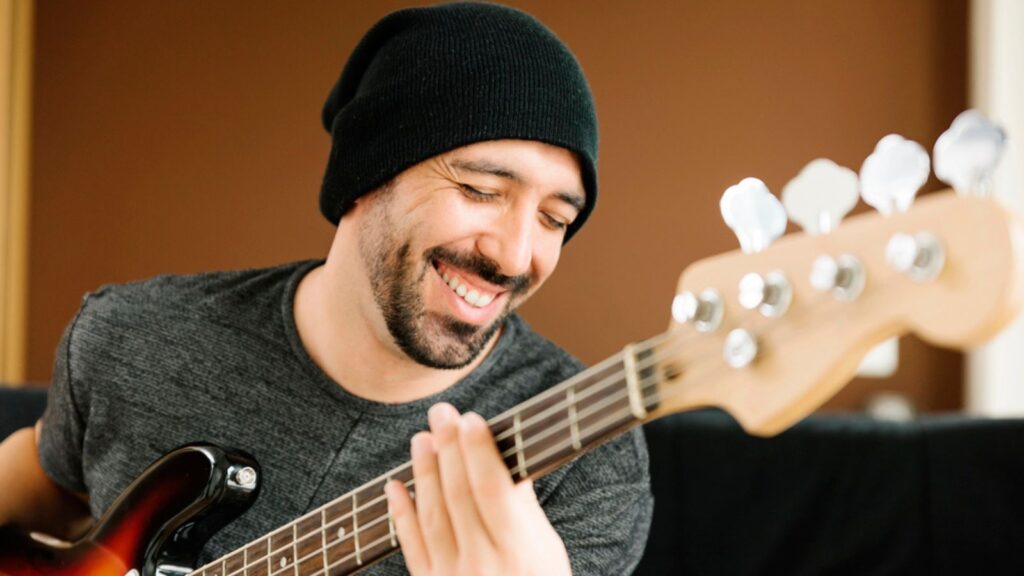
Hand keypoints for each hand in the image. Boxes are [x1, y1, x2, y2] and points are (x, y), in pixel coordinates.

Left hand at [385, 403, 571, 575]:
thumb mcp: (548, 553)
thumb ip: (524, 513)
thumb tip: (504, 463)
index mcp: (520, 554)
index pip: (493, 492)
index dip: (479, 453)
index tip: (471, 419)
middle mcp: (483, 566)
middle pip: (459, 496)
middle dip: (449, 449)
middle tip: (442, 412)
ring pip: (431, 516)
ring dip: (424, 473)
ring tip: (422, 439)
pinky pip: (410, 547)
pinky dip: (399, 514)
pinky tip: (395, 486)